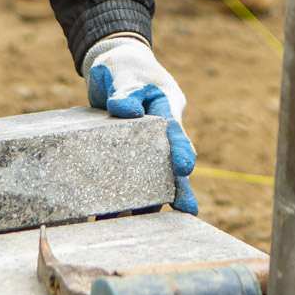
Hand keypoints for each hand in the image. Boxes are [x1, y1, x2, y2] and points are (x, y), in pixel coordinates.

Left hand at [84, 35, 197, 213]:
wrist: (113, 71)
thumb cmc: (123, 68)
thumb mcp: (123, 72)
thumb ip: (125, 90)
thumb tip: (122, 109)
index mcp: (167, 107)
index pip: (175, 130)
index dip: (182, 148)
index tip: (185, 167)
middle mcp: (159, 133)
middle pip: (170, 164)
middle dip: (178, 187)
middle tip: (187, 211)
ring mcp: (144, 148)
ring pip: (149, 179)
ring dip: (147, 200)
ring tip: (142, 226)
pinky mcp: (125, 158)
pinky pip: (125, 180)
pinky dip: (118, 198)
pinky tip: (106, 217)